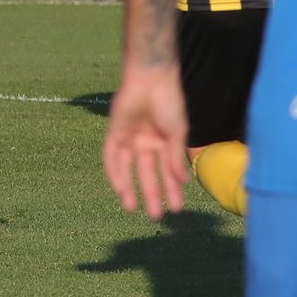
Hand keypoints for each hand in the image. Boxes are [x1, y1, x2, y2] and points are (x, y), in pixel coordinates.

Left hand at [103, 66, 189, 219]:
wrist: (152, 80)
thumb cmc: (169, 103)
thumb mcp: (177, 133)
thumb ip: (176, 158)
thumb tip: (184, 182)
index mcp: (164, 143)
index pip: (168, 172)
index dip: (172, 190)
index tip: (177, 209)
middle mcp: (146, 143)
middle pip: (147, 174)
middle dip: (152, 194)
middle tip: (155, 217)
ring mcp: (130, 138)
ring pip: (127, 169)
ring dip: (129, 188)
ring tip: (132, 208)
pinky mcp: (115, 133)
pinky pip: (112, 156)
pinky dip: (114, 172)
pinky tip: (119, 188)